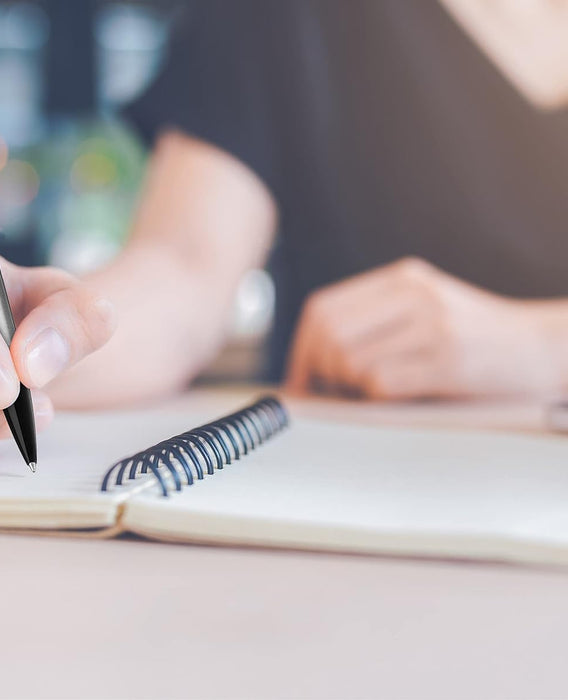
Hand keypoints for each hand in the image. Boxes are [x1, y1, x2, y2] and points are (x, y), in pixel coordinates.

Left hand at [286, 257, 555, 399]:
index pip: (323, 308)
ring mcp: (433, 325)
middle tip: (334, 392)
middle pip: (329, 333)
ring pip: (350, 360)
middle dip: (321, 371)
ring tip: (373, 393)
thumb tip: (311, 362)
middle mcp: (415, 294)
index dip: (302, 349)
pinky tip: (398, 397)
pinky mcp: (449, 360)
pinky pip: (381, 383)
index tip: (302, 378)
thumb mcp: (425, 310)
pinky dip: (377, 398)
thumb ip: (376, 321)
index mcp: (403, 279)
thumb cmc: (477, 340)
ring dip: (351, 388)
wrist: (546, 348)